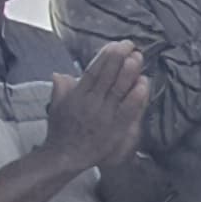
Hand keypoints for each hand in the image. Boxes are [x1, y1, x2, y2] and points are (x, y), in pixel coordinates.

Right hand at [45, 41, 146, 168]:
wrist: (65, 156)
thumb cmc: (61, 131)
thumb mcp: (56, 106)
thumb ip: (61, 88)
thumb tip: (60, 74)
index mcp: (77, 95)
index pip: (93, 71)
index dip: (106, 57)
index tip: (116, 45)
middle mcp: (91, 102)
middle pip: (107, 76)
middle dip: (119, 59)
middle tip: (131, 46)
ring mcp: (104, 115)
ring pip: (118, 90)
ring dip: (129, 73)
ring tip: (137, 58)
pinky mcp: (115, 128)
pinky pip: (128, 110)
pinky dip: (136, 96)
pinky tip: (143, 84)